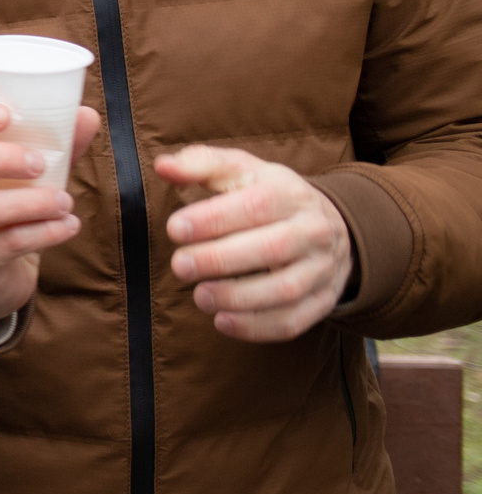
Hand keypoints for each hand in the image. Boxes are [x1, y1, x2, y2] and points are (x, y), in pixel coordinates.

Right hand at [0, 100, 100, 335]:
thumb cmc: (3, 207)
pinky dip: (46, 231)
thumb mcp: (20, 173)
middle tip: (40, 163)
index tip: (6, 115)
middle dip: (0, 158)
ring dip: (34, 201)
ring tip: (65, 201)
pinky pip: (9, 243)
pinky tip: (68, 225)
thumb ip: (51, 144)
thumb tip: (86, 116)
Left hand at [159, 145, 354, 341]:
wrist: (330, 226)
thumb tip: (163, 166)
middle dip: (220, 260)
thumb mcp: (241, 171)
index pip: (256, 205)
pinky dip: (256, 327)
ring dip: (237, 298)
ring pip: (285, 290)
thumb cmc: (269, 196)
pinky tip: (222, 321)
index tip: (175, 228)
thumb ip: (201, 165)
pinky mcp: (322, 301)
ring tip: (199, 296)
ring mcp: (321, 269)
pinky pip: (293, 321)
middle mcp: (313, 231)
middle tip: (179, 266)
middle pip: (272, 248)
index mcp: (290, 194)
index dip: (213, 218)